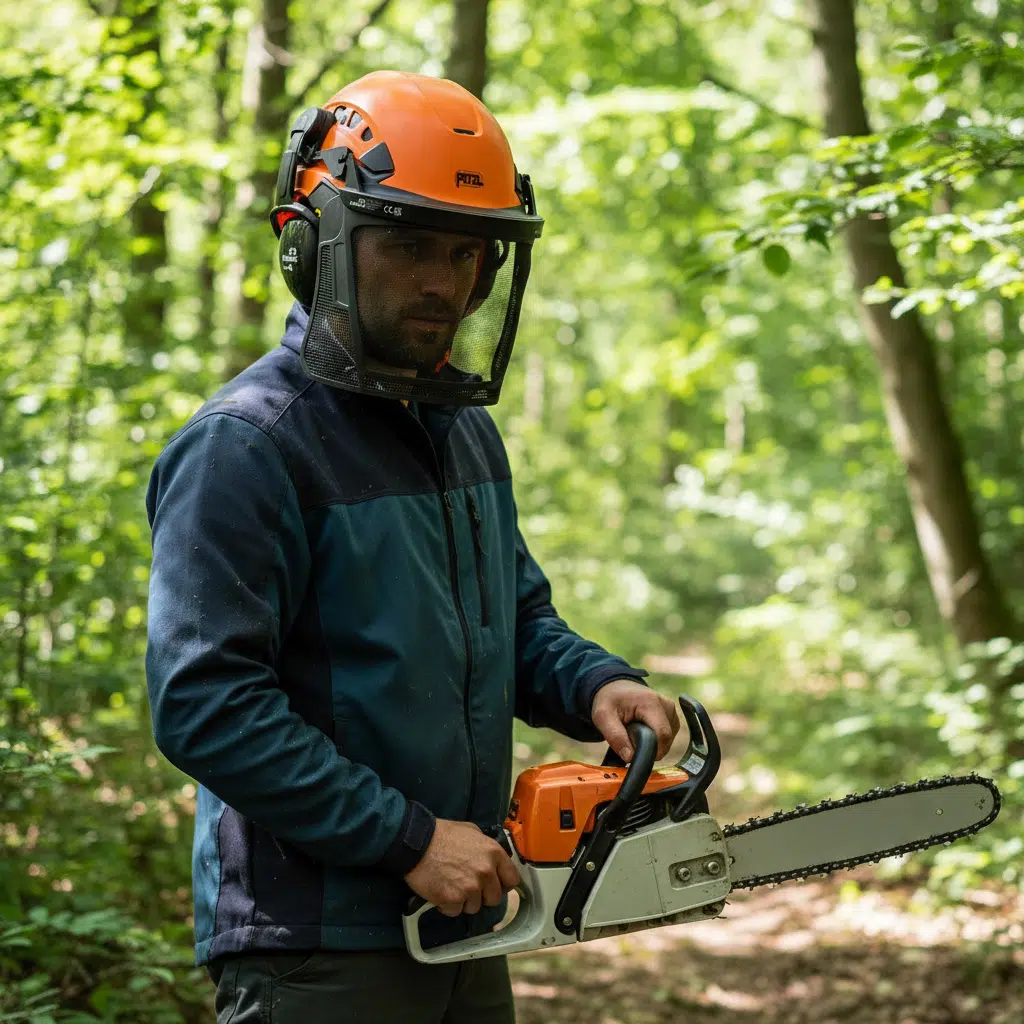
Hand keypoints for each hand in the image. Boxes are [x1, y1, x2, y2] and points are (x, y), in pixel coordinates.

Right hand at [404, 819, 519, 917]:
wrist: (416, 842)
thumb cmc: (443, 834)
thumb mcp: (471, 831)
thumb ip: (486, 847)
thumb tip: (492, 860)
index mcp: (494, 853)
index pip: (512, 880)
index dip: (502, 884)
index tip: (493, 885)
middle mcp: (486, 872)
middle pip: (494, 898)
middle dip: (482, 895)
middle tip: (467, 886)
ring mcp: (470, 888)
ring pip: (475, 907)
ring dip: (464, 901)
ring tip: (451, 886)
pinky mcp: (453, 899)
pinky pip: (456, 911)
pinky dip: (448, 905)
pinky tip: (440, 891)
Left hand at [591, 680, 679, 761]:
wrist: (615, 687)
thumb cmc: (610, 700)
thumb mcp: (603, 716)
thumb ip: (615, 736)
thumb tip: (630, 757)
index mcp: (651, 702)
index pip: (662, 735)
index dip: (649, 750)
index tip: (633, 754)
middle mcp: (666, 705)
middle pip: (665, 739)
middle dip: (648, 748)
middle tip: (629, 741)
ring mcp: (671, 711)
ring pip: (668, 740)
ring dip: (652, 744)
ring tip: (634, 732)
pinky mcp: (672, 717)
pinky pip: (668, 737)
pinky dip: (655, 740)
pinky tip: (643, 731)